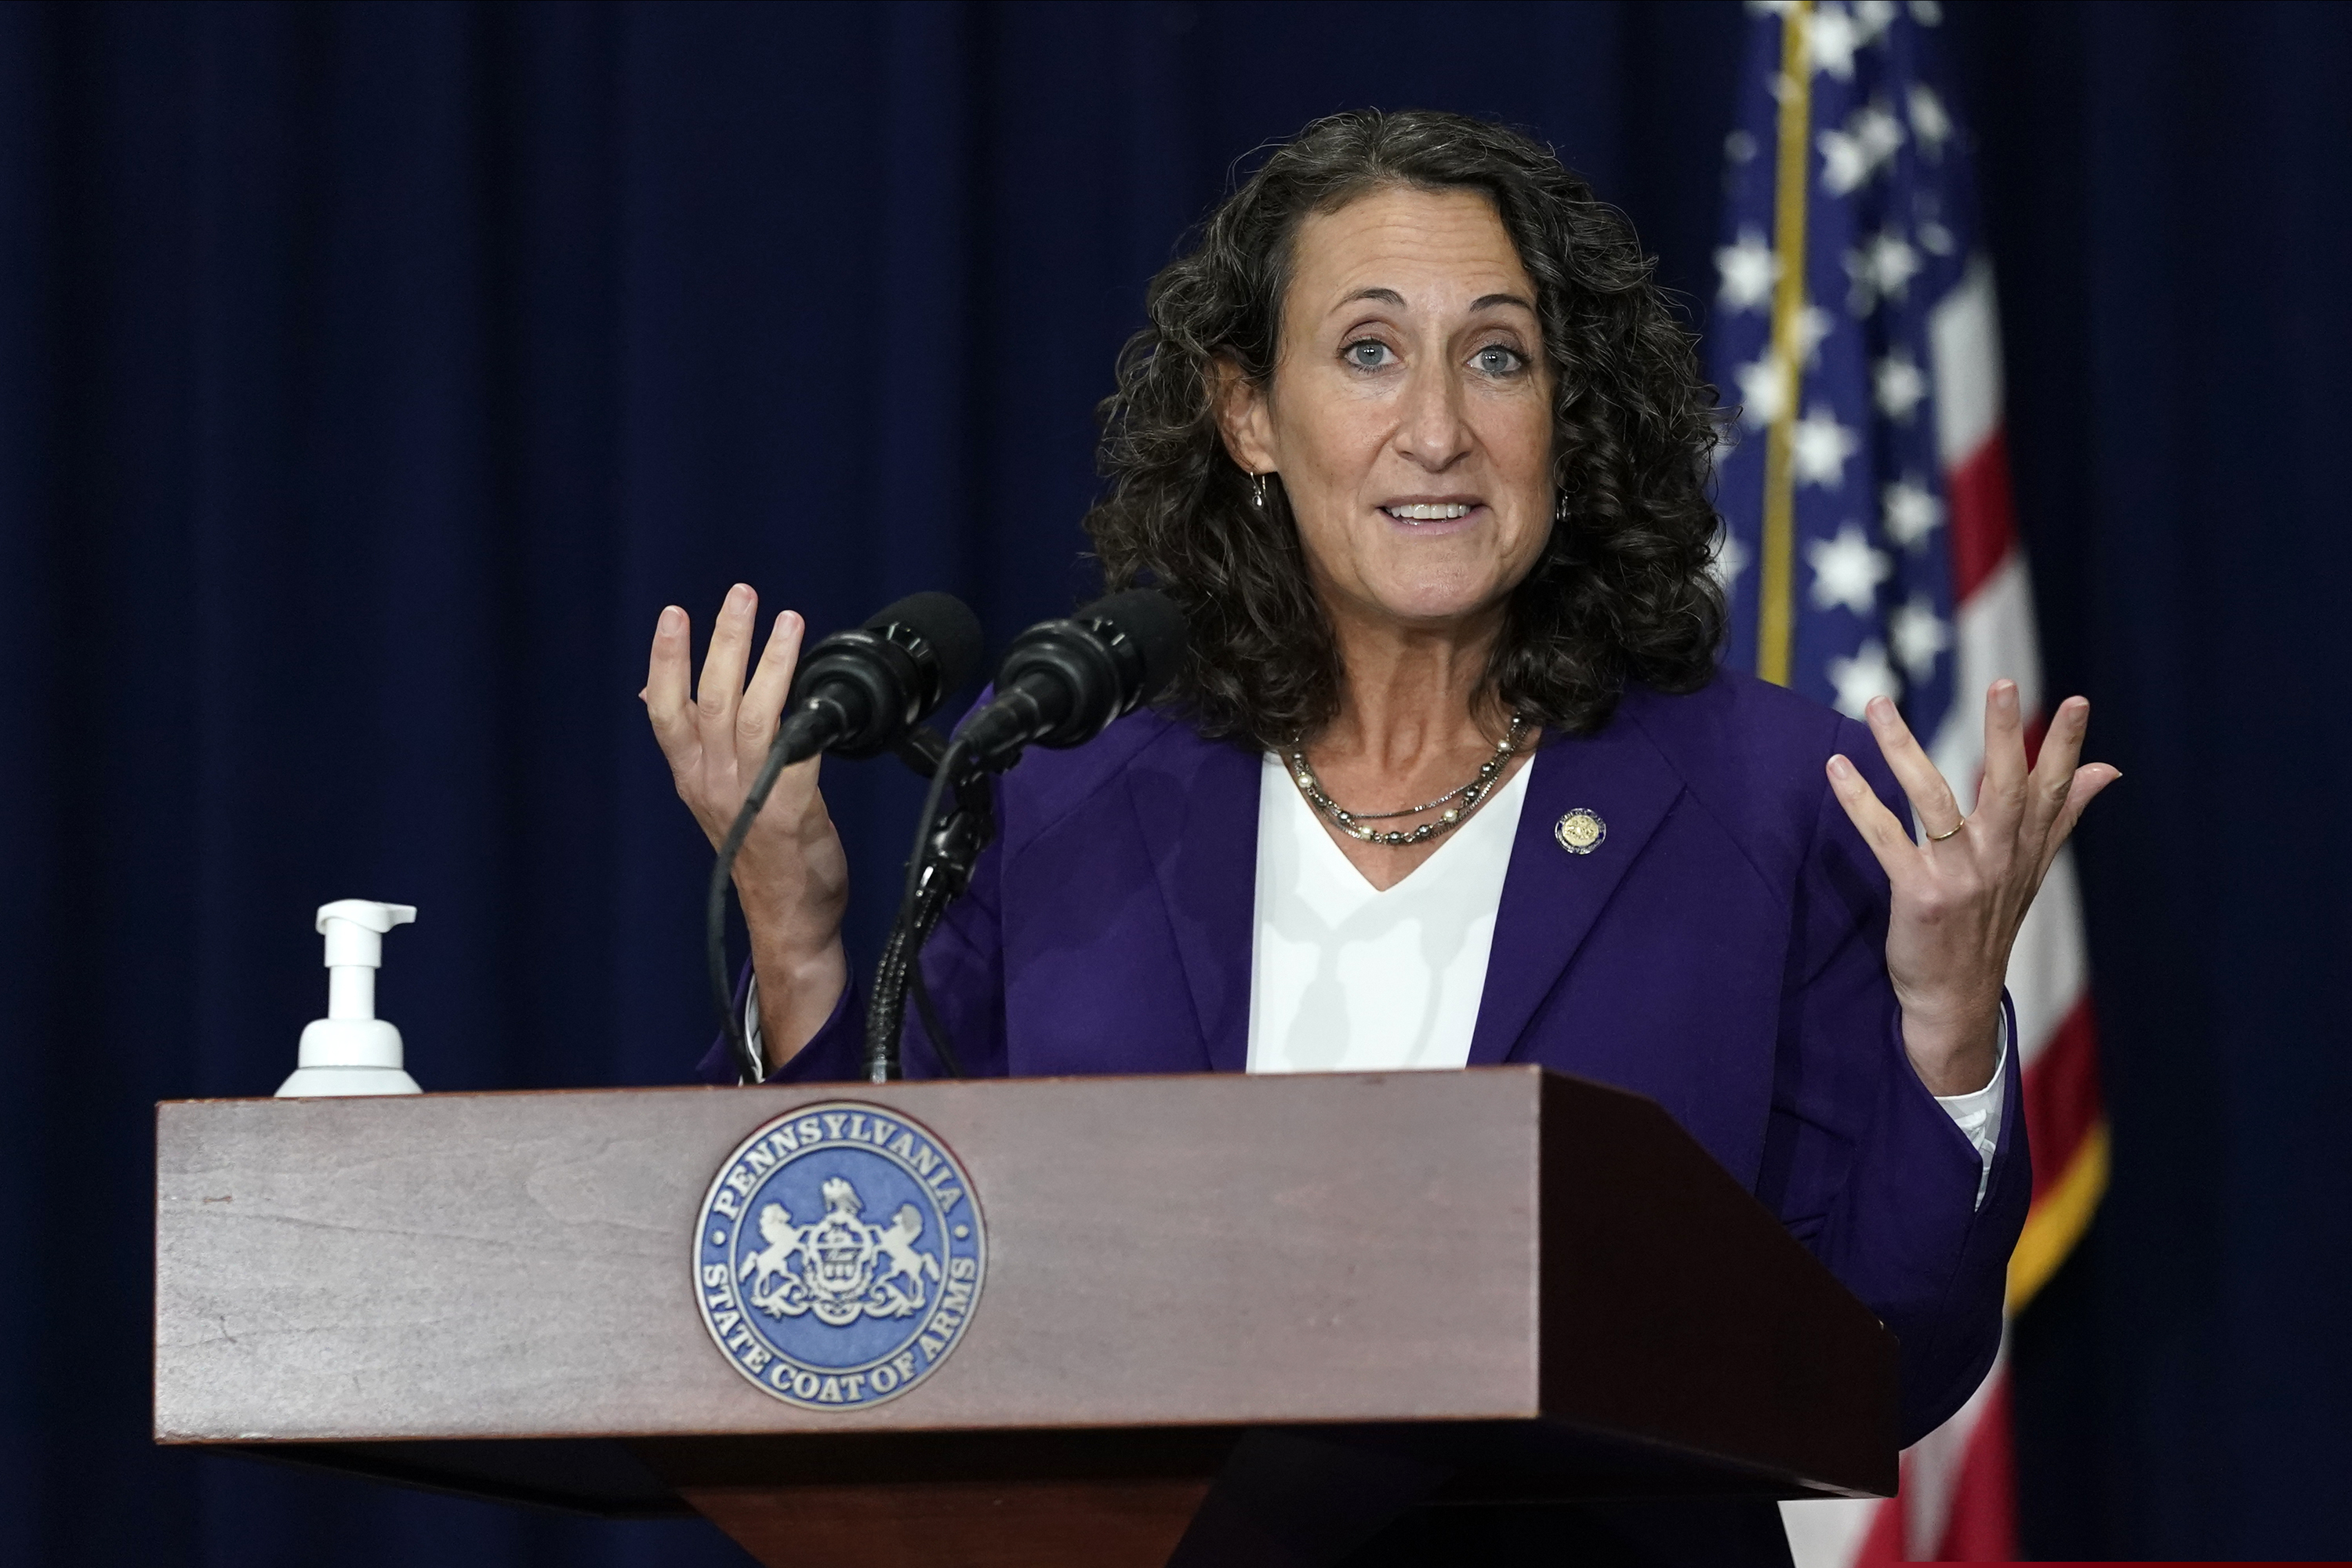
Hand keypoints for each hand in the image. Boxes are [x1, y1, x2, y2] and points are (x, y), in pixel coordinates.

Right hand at [643, 585, 849, 1065]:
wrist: (787, 920)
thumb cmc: (757, 857)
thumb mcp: (712, 798)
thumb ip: (692, 747)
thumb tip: (654, 698)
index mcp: (692, 777)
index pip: (665, 709)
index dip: (665, 659)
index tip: (672, 615)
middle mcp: (713, 781)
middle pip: (711, 698)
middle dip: (724, 640)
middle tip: (741, 595)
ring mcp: (750, 794)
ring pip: (752, 713)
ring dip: (769, 661)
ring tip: (786, 620)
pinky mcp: (791, 807)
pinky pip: (798, 748)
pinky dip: (806, 712)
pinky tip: (819, 685)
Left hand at [1827, 681, 2119, 1096]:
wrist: (1955, 999)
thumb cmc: (1988, 926)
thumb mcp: (2031, 870)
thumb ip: (2063, 815)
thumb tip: (2109, 769)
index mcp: (2025, 848)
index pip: (2053, 789)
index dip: (2067, 747)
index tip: (2078, 701)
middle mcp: (1999, 857)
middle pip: (2007, 786)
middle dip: (2005, 734)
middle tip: (2004, 683)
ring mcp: (1959, 875)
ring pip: (1933, 799)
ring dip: (1902, 749)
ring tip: (1877, 704)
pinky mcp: (1918, 893)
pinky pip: (1885, 838)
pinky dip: (1859, 802)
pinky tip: (1837, 769)